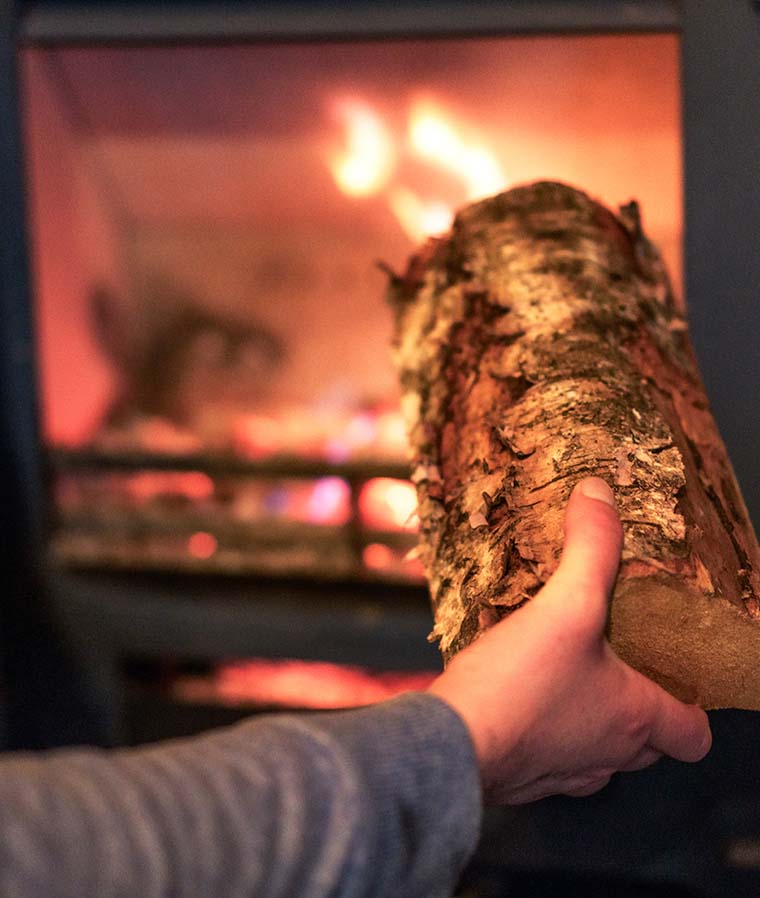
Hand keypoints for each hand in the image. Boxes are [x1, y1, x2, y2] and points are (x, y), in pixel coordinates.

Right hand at [428, 477, 711, 803]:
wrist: (451, 745)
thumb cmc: (518, 686)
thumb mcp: (564, 605)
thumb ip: (589, 548)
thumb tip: (600, 494)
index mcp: (633, 718)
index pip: (694, 734)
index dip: (692, 706)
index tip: (674, 675)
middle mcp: (607, 755)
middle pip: (647, 744)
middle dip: (638, 705)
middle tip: (619, 660)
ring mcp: (564, 773)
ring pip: (598, 752)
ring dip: (592, 718)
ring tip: (568, 672)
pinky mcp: (523, 777)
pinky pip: (551, 755)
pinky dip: (546, 727)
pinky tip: (520, 694)